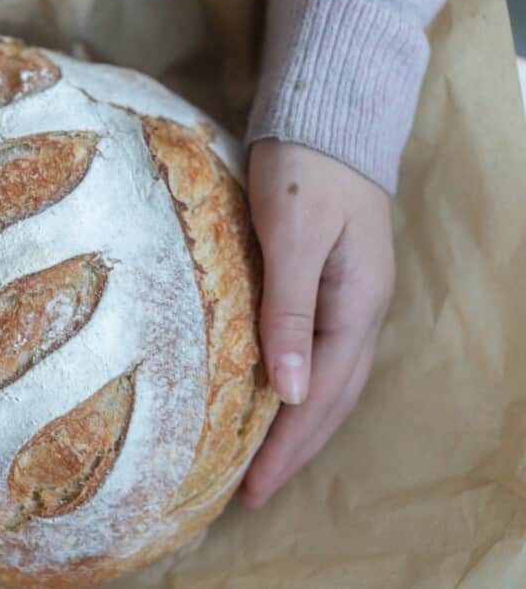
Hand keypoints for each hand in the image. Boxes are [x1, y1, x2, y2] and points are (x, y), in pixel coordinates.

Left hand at [239, 140, 394, 507]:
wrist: (325, 116)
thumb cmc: (303, 169)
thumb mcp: (291, 235)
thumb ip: (289, 310)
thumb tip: (288, 391)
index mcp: (354, 306)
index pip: (318, 396)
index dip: (286, 446)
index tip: (251, 489)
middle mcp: (360, 312)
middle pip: (330, 398)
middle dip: (294, 450)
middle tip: (252, 494)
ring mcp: (351, 298)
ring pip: (329, 379)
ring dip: (299, 425)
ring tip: (263, 461)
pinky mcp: (332, 284)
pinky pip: (320, 353)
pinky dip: (298, 387)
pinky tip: (274, 396)